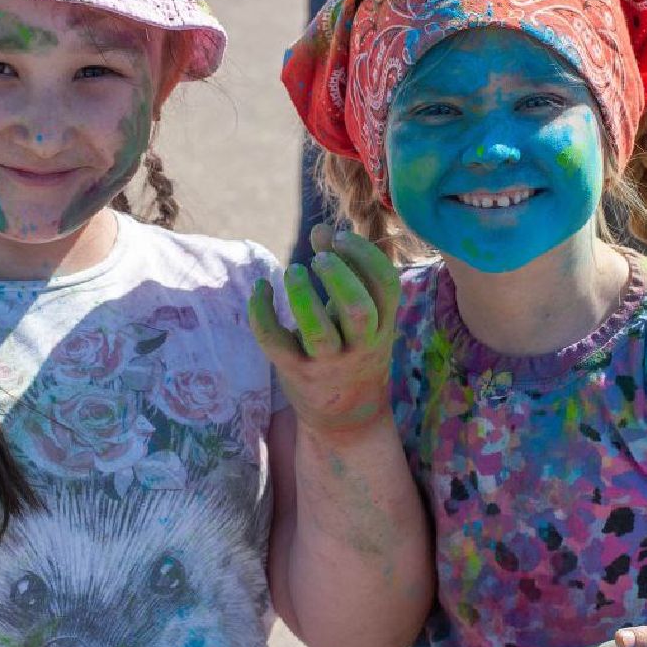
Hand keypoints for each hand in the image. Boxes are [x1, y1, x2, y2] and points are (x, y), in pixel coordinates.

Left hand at [248, 226, 401, 437]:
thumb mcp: (360, 313)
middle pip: (358, 310)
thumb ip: (347, 270)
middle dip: (338, 278)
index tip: (339, 238)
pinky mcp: (296, 373)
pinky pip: (276, 344)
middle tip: (319, 258)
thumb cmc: (352, 348)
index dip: (365, 256)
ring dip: (303, 297)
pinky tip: (260, 288)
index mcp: (383, 324)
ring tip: (291, 271)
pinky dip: (262, 313)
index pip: (386, 286)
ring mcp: (328, 363)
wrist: (347, 417)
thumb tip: (321, 228)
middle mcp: (360, 345)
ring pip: (318, 332)